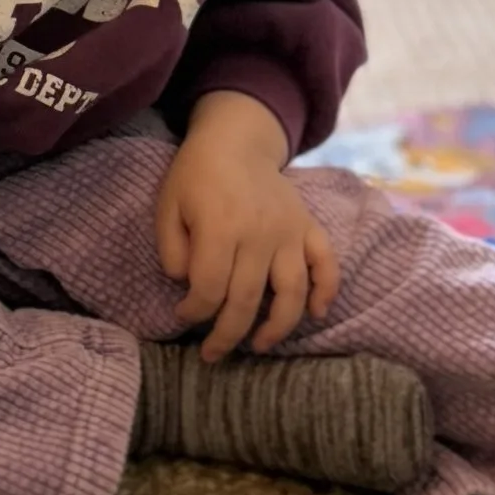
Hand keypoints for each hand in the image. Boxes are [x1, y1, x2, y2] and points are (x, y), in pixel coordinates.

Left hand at [155, 92, 339, 360]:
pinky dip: (326, 291)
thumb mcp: (168, 207)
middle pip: (246, 299)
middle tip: (211, 354)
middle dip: (226, 334)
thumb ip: (172, 250)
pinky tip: (316, 314)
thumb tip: (189, 285)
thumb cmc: (196, 176)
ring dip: (277, 327)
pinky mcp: (308, 228)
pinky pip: (326, 263)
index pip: (208, 288)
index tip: (183, 315)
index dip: (193, 312)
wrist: (236, 139)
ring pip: (291, 291)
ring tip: (258, 346)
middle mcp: (259, 234)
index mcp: (220, 227)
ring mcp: (288, 232)